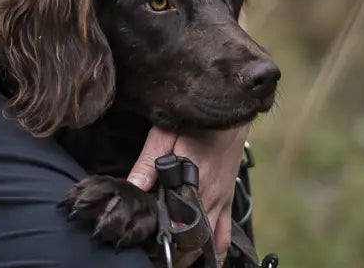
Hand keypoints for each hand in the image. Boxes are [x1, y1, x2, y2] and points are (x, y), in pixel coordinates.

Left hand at [126, 123, 249, 266]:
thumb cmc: (196, 121)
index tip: (145, 249)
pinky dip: (215, 250)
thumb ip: (148, 161)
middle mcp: (210, 199)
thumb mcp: (164, 134)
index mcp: (193, 184)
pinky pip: (226, 234)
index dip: (163, 240)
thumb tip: (132, 186)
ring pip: (209, 243)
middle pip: (194, 241)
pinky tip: (205, 257)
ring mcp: (222, 202)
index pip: (177, 225)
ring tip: (176, 261)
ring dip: (194, 255)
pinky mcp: (229, 199)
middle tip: (155, 258)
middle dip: (177, 254)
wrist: (231, 111)